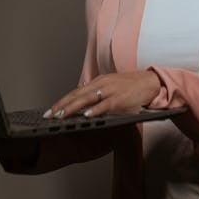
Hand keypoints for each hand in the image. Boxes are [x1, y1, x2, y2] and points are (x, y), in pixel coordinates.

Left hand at [43, 71, 161, 119]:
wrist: (149, 82)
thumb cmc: (130, 87)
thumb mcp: (110, 86)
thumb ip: (96, 92)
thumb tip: (81, 99)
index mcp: (98, 81)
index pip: (75, 92)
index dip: (62, 101)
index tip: (50, 111)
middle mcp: (101, 84)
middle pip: (77, 95)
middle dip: (62, 106)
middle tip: (49, 115)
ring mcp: (110, 90)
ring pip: (87, 99)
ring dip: (72, 108)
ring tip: (61, 116)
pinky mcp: (120, 98)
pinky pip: (105, 105)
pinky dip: (94, 110)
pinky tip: (86, 116)